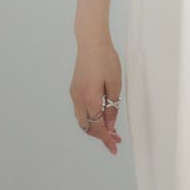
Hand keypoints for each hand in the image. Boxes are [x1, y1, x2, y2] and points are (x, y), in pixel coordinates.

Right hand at [70, 34, 123, 154]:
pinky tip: (100, 116)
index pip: (98, 127)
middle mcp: (78, 99)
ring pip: (83, 120)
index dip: (107, 139)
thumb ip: (112, 106)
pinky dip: (90, 117)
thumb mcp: (115, 83)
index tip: (114, 148)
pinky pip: (81, 111)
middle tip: (116, 139)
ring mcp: (74, 94)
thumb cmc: (106, 59)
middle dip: (102, 135)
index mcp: (90, 99)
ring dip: (95, 127)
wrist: (91, 41)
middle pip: (88, 127)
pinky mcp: (74, 89)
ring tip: (110, 129)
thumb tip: (110, 125)